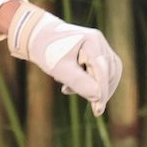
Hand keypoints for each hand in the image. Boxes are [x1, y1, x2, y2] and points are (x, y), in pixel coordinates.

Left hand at [2, 2, 122, 115]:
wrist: (37, 36)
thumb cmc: (46, 51)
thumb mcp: (60, 69)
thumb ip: (79, 83)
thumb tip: (98, 97)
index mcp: (91, 41)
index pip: (103, 71)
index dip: (103, 92)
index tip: (98, 111)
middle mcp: (99, 41)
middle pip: (110, 72)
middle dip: (100, 91)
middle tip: (91, 107)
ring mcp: (99, 45)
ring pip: (107, 72)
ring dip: (94, 86)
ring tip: (69, 90)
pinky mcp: (95, 51)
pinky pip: (100, 70)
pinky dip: (89, 81)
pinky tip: (69, 86)